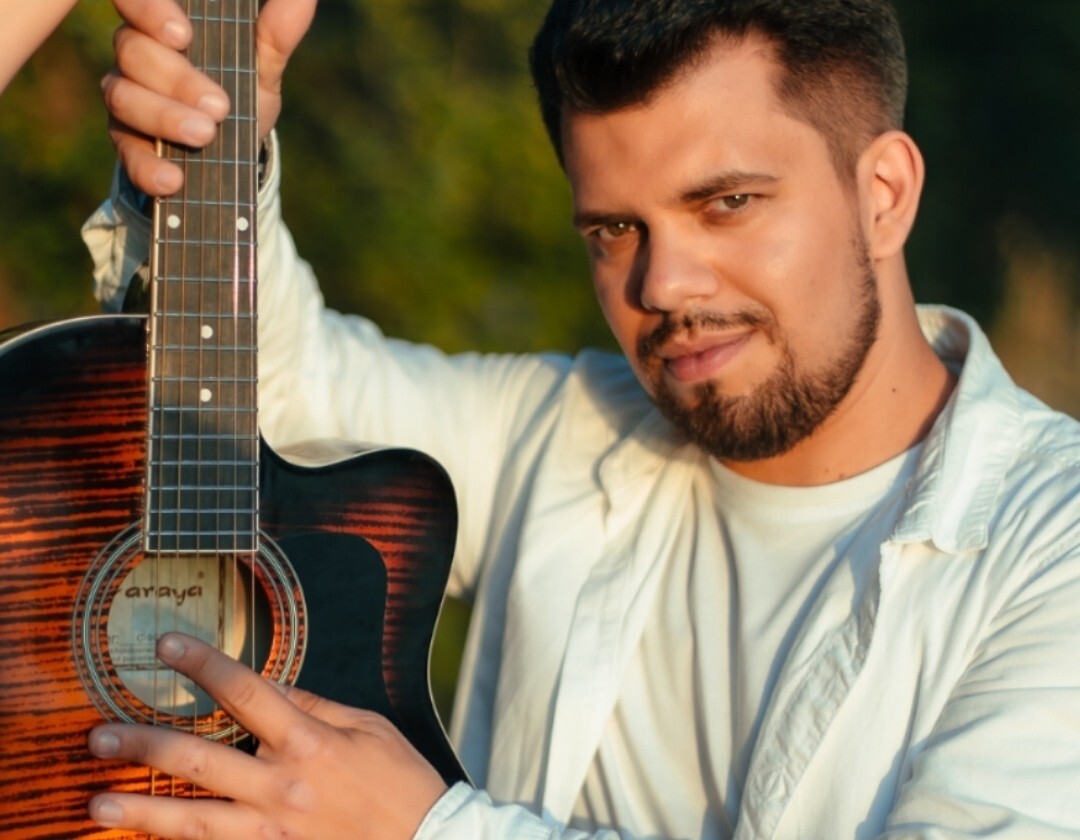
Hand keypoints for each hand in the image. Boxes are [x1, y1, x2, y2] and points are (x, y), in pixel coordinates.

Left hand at [86, 633, 448, 839]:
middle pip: (200, 760)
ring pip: (193, 821)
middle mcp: (283, 787)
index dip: (203, 664)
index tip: (167, 644)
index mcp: (309, 742)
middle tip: (100, 735)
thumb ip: (313, 705)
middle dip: (145, 743)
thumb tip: (267, 686)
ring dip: (142, 809)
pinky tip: (145, 839)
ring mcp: (273, 831)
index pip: (246, 692)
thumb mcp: (367, 726)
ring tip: (98, 801)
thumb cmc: (399, 781)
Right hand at [102, 0, 315, 194]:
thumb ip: (276, 33)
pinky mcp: (128, 144)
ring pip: (124, 98)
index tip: (183, 36)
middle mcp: (135, 56)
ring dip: (165, 118)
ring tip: (205, 135)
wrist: (234, 153)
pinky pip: (127, 155)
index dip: (149, 11)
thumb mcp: (261, 65)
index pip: (135, 2)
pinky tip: (173, 180)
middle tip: (219, 106)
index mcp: (161, 25)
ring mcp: (127, 99)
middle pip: (134, 53)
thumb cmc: (241, 91)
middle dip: (177, 80)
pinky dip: (148, 168)